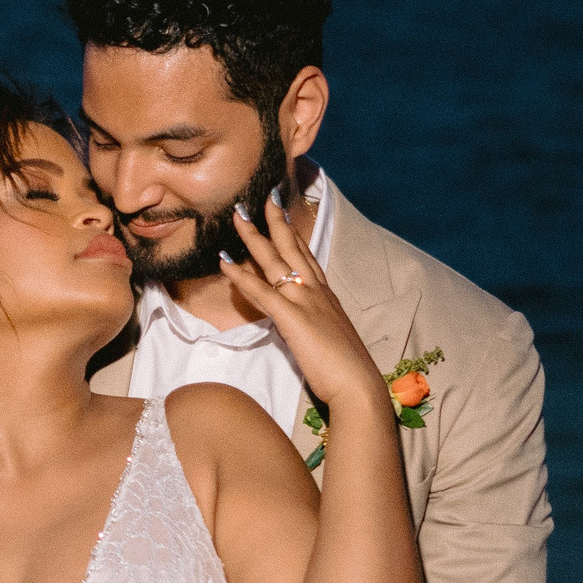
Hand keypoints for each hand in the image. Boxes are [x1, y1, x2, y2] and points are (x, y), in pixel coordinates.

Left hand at [218, 190, 382, 408]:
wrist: (358, 386)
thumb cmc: (346, 370)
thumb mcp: (330, 338)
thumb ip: (315, 325)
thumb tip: (304, 324)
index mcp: (326, 296)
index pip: (306, 256)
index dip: (293, 232)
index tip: (282, 211)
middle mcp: (316, 291)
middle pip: (292, 247)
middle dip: (275, 219)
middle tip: (260, 195)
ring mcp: (305, 301)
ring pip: (274, 260)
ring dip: (252, 236)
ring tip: (236, 215)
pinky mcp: (292, 318)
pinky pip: (261, 291)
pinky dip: (240, 274)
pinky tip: (223, 261)